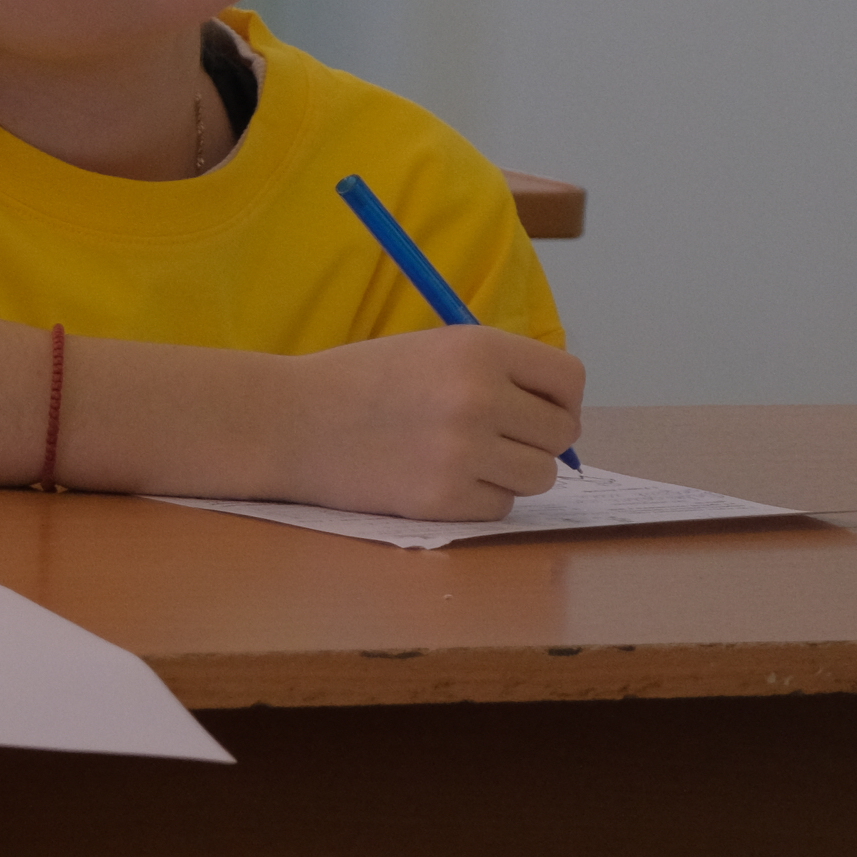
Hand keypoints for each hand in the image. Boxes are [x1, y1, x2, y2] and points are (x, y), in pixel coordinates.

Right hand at [274, 325, 585, 519]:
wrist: (288, 420)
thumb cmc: (359, 381)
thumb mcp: (432, 349)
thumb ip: (496, 372)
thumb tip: (561, 416)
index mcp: (477, 348)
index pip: (569, 380)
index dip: (560, 398)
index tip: (539, 409)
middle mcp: (478, 397)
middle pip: (561, 434)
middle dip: (537, 440)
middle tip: (498, 439)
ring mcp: (462, 452)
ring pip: (538, 476)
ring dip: (510, 473)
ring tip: (463, 458)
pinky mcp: (443, 499)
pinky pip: (500, 507)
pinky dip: (477, 499)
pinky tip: (436, 478)